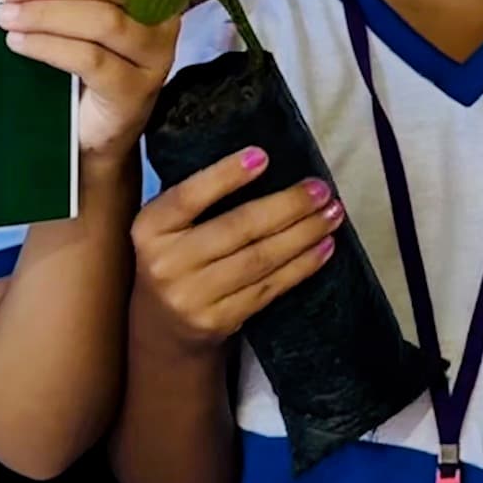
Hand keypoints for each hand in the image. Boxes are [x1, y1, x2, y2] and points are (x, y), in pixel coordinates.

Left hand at [0, 0, 178, 165]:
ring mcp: (154, 55)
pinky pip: (92, 60)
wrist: (94, 130)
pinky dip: (50, 47)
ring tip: (8, 15)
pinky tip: (19, 43)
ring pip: (103, 20)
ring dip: (48, 13)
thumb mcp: (78, 17)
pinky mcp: (136, 90)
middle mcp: (161, 16)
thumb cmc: (83, 65)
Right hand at [129, 148, 341, 349]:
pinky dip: (301, 267)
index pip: (188, 196)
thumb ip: (199, 198)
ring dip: (303, 235)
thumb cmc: (177, 257)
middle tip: (321, 190)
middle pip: (237, 228)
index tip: (263, 156)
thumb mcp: (169, 226)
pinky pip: (269, 289)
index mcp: (150, 227)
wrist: (163, 326)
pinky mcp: (218, 321)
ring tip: (332, 215)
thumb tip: (265, 161)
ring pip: (259, 260)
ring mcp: (192, 296)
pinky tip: (323, 249)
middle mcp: (166, 263)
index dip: (225, 176)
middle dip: (287, 206)